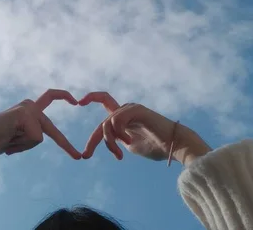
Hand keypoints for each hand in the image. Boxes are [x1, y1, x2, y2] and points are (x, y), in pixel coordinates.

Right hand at [0, 89, 80, 157]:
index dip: (63, 96)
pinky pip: (35, 138)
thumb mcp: (17, 136)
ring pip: (39, 138)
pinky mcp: (26, 116)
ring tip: (9, 141)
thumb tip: (38, 136)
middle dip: (65, 146)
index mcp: (28, 108)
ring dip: (24, 146)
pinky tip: (9, 139)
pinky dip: (22, 145)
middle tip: (78, 158)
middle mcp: (30, 105)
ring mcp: (29, 109)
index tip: (76, 102)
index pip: (49, 97)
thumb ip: (28, 134)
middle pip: (51, 130)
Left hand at [79, 92, 210, 165]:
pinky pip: (116, 121)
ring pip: (107, 125)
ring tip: (119, 154)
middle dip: (94, 140)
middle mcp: (126, 109)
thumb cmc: (156, 146)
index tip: (78, 102)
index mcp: (124, 115)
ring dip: (110, 142)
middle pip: (103, 123)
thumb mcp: (131, 145)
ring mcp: (131, 108)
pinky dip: (119, 135)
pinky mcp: (136, 110)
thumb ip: (118, 139)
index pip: (103, 104)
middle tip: (87, 155)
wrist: (174, 146)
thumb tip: (109, 140)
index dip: (90, 98)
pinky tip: (129, 142)